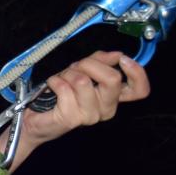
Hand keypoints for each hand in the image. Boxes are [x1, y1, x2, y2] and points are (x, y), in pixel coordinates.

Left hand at [22, 50, 150, 146]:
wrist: (35, 119)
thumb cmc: (61, 94)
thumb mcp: (84, 71)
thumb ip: (101, 61)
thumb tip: (116, 55)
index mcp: (113, 98)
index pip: (140, 90)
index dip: (136, 72)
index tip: (122, 59)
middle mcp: (106, 109)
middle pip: (112, 78)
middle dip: (89, 64)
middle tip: (75, 67)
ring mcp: (90, 116)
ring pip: (84, 81)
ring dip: (68, 73)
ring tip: (61, 79)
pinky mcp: (71, 118)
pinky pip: (65, 88)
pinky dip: (55, 81)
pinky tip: (52, 85)